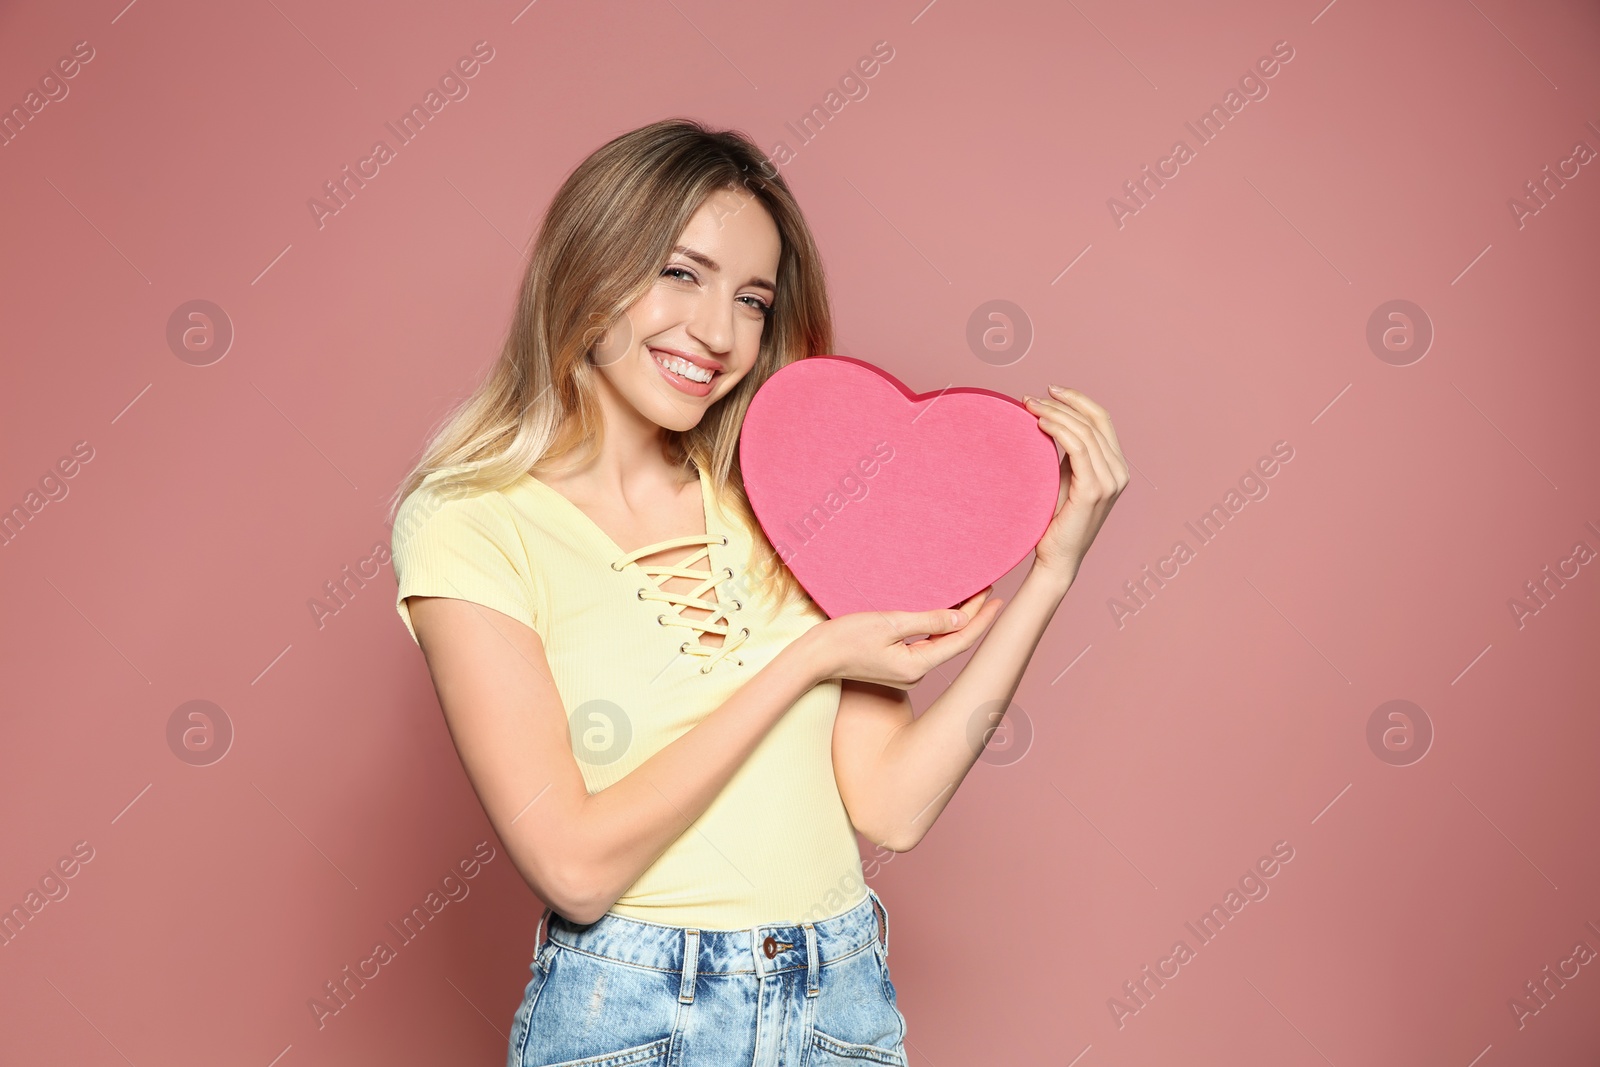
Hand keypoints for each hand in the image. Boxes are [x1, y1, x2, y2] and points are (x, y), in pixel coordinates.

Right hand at [800, 587, 1002, 688]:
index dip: (981, 619)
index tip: (997, 598)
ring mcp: (905, 671)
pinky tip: (944, 615)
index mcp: (917, 665)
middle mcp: (915, 672)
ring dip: (956, 621)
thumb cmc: (845, 638)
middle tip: (990, 592)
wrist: (814, 657)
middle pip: (953, 642)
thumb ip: (927, 621)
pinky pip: (926, 645)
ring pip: (940, 643)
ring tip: (973, 599)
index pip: (960, 640)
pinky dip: (938, 628)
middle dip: (973, 617)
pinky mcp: (895, 665)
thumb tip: (961, 619)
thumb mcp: (889, 624)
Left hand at [1022, 386, 1128, 579]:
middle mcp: (1119, 471)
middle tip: (1030, 398)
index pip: (1101, 419)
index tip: (1049, 390)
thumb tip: (1048, 418)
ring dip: (1055, 413)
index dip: (1077, 399)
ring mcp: (1110, 481)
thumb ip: (1067, 451)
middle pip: (1093, 421)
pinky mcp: (1094, 490)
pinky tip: (1040, 423)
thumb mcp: (1064, 476)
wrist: (1056, 557)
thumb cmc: (1055, 519)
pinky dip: (1058, 430)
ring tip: (1029, 407)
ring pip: (1084, 431)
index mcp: (1115, 465)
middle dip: (1061, 403)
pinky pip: (1078, 449)